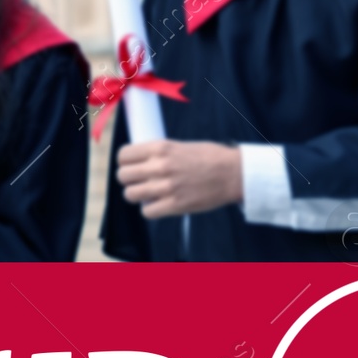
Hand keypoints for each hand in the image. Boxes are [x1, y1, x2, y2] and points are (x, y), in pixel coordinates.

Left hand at [116, 139, 242, 218]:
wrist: (234, 173)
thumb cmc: (210, 157)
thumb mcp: (180, 145)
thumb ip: (158, 153)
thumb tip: (138, 160)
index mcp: (160, 148)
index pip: (123, 155)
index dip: (124, 162)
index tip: (130, 166)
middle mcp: (160, 166)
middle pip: (123, 176)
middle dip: (128, 179)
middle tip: (138, 181)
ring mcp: (166, 187)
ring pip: (130, 195)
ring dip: (137, 195)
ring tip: (148, 193)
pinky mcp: (175, 205)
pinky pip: (147, 212)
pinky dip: (150, 210)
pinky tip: (159, 204)